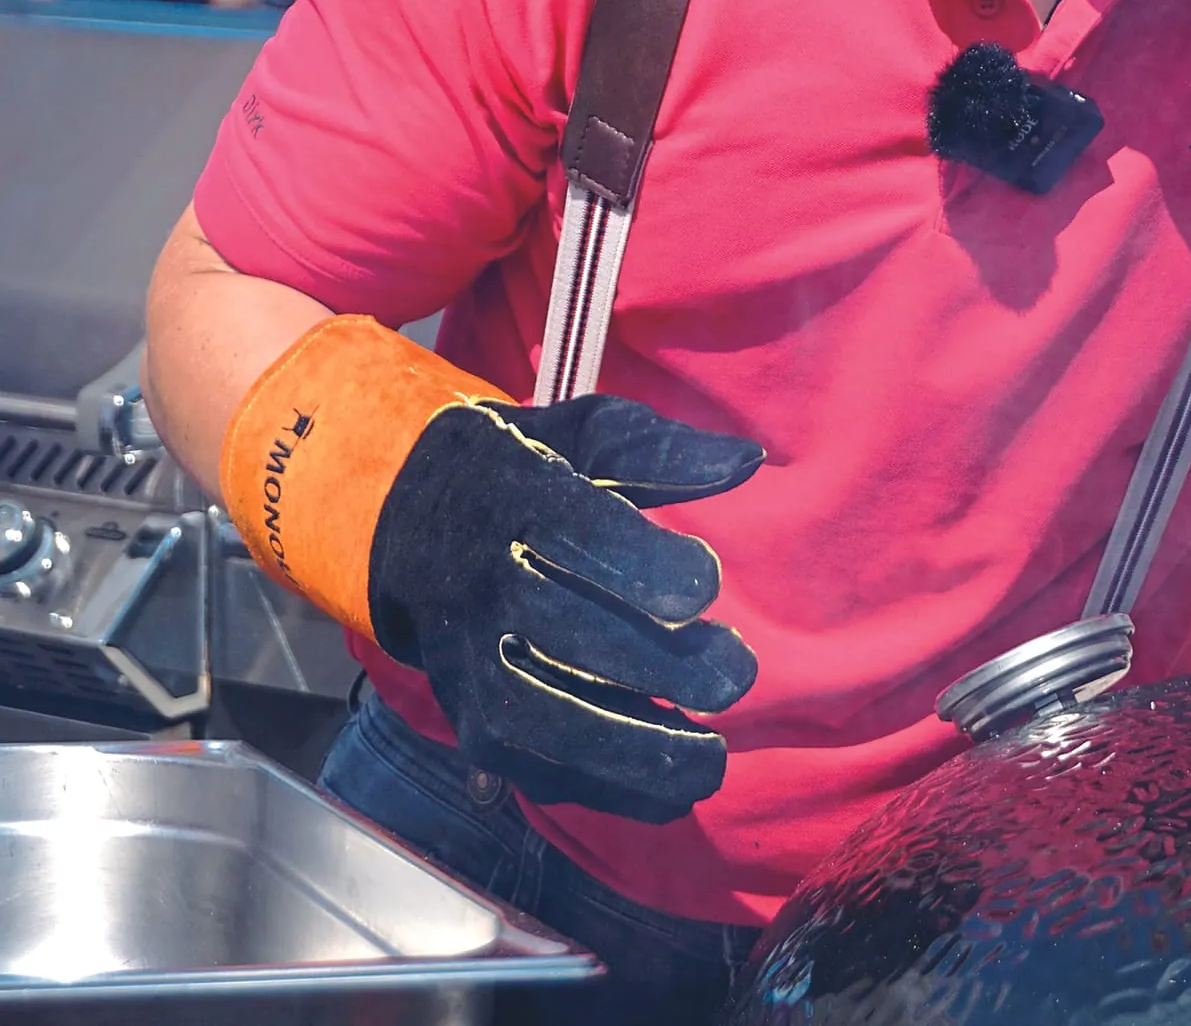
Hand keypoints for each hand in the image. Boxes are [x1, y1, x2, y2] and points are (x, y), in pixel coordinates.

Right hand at [369, 395, 761, 823]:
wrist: (406, 524)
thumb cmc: (526, 474)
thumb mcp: (585, 436)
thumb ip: (663, 451)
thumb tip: (748, 461)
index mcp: (515, 499)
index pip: (578, 531)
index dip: (643, 565)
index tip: (706, 585)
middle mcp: (482, 583)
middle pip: (563, 630)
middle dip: (656, 663)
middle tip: (734, 675)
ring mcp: (467, 660)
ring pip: (538, 718)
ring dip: (628, 750)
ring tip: (711, 760)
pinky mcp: (468, 719)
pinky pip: (529, 767)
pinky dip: (601, 788)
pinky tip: (671, 791)